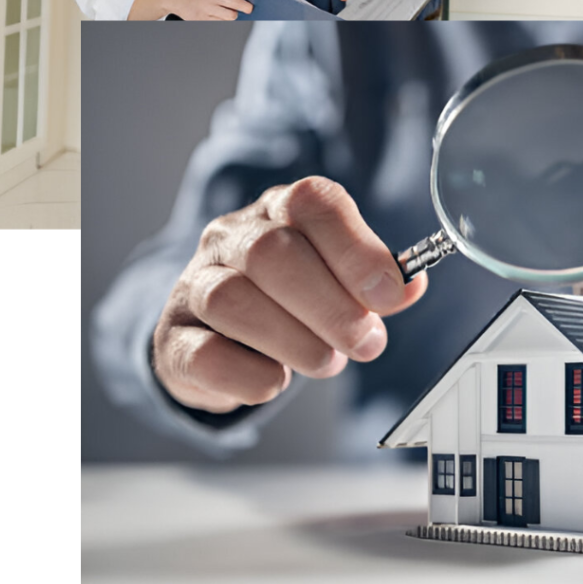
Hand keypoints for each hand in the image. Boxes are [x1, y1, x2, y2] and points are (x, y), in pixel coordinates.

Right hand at [129, 0, 256, 20]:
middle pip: (237, 4)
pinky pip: (220, 23)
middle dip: (247, 8)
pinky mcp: (202, 19)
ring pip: (230, 17)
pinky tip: (220, 17)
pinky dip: (223, 21)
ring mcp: (207, 8)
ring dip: (234, 16)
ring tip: (230, 12)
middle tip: (249, 9)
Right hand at [152, 177, 427, 412]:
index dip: (356, 249)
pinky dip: (249, 375)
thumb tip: (410, 286)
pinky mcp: (172, 339)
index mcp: (279, 209)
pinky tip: (276, 380)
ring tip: (326, 361)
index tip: (390, 296)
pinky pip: (203, 354)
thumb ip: (374, 282)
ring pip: (232, 299)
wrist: (217, 334)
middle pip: (272, 252)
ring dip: (294, 340)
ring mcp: (194, 284)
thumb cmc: (288, 298)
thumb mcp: (337, 278)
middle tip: (366, 343)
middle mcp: (230, 236)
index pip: (312, 203)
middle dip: (331, 306)